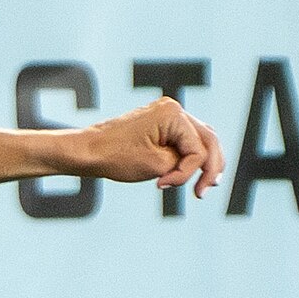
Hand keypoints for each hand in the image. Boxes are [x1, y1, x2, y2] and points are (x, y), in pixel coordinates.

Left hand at [64, 100, 224, 196]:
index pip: (197, 149)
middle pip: (208, 139)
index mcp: (173, 115)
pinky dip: (189, 157)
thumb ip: (185, 164)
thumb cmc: (116, 157)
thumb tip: (202, 164)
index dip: (187, 173)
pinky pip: (184, 139)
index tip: (163, 185)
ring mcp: (167, 114)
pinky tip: (192, 172)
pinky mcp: (161, 123)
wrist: (88, 151)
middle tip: (207, 189)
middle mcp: (173, 109)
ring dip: (204, 162)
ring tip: (206, 184)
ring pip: (199, 139)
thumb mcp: (157, 165)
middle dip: (210, 167)